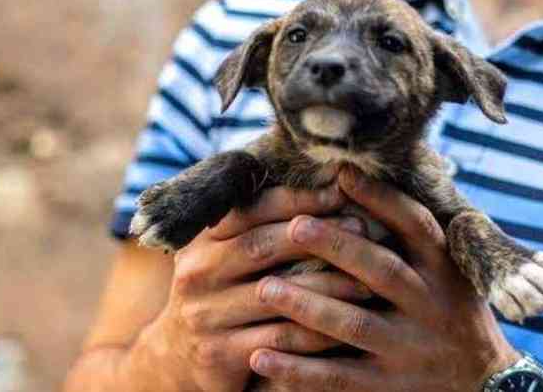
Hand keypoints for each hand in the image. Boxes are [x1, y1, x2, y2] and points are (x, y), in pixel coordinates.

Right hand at [126, 184, 370, 391]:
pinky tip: (347, 325)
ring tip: (367, 280)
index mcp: (202, 239)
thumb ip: (259, 225)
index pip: (250, 209)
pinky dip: (317, 332)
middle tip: (362, 228)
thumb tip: (324, 183)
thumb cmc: (220, 293)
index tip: (340, 190)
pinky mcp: (218, 354)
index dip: (297, 198)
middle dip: (317, 236)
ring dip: (327, 287)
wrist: (176, 358)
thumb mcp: (223, 254)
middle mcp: (198, 271)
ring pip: (277, 295)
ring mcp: (205, 314)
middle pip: (263, 246)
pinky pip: (279, 339)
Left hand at [249, 169, 519, 391]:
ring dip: (307, 307)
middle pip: (382, 270)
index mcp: (443, 270)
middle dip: (337, 247)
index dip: (380, 197)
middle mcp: (429, 305)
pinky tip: (261, 355)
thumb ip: (415, 239)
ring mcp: (408, 348)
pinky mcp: (389, 387)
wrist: (487, 386)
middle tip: (294, 226)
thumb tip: (362, 183)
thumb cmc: (454, 314)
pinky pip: (338, 378)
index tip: (342, 173)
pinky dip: (298, 370)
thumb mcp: (451, 273)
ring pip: (354, 325)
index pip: (415, 225)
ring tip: (265, 288)